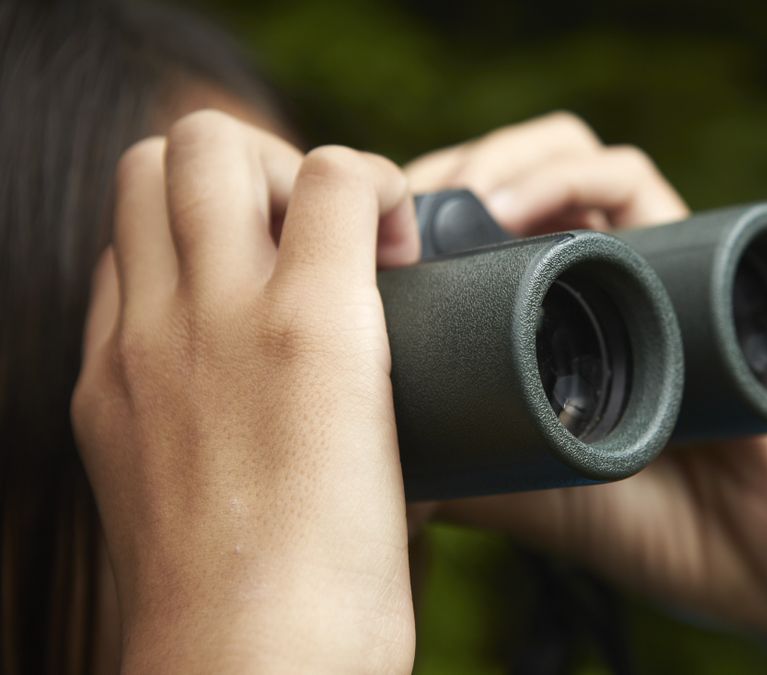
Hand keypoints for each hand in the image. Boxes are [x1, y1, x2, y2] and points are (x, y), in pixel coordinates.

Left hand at [72, 110, 418, 672]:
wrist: (251, 667)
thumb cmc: (350, 582)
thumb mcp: (409, 447)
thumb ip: (389, 354)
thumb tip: (382, 313)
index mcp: (317, 331)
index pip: (336, 169)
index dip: (380, 185)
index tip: (396, 247)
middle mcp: (215, 319)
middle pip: (207, 141)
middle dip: (274, 161)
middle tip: (310, 228)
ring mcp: (140, 350)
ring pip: (138, 181)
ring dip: (204, 194)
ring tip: (253, 256)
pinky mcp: (99, 391)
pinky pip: (114, 273)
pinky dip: (162, 266)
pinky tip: (206, 324)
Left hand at [406, 113, 766, 674]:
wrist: (759, 551)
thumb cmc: (645, 526)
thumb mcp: (514, 488)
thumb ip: (447, 456)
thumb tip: (352, 432)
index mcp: (541, 317)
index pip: (459, 232)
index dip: (402, 223)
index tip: (355, 247)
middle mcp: (586, 274)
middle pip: (498, 178)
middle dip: (436, 180)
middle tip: (389, 219)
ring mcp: (638, 256)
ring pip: (557, 152)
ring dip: (493, 158)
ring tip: (450, 205)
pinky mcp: (691, 248)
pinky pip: (627, 175)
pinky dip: (566, 170)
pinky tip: (510, 208)